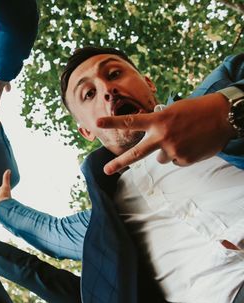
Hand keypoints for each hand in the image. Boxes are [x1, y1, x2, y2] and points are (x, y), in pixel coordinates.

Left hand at [100, 92, 233, 174]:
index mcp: (159, 120)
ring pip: (161, 157)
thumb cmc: (198, 110)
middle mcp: (162, 136)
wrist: (226, 116)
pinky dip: (182, 154)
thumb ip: (159, 123)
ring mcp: (173, 149)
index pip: (131, 121)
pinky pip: (176, 160)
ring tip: (185, 138)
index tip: (97, 122)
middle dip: (119, 163)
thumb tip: (151, 142)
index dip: (113, 122)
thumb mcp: (174, 110)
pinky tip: (193, 144)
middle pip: (136, 153)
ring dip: (168, 150)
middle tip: (106, 170)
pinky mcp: (184, 159)